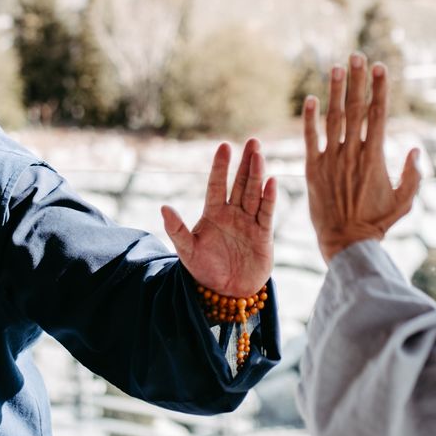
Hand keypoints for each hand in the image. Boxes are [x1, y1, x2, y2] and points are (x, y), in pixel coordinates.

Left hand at [162, 139, 276, 298]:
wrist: (226, 293)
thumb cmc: (204, 270)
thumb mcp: (187, 251)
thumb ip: (177, 230)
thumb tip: (164, 207)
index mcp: (213, 214)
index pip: (216, 185)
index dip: (220, 167)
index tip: (224, 146)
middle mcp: (232, 214)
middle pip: (240, 184)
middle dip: (246, 163)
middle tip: (253, 141)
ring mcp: (249, 223)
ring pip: (253, 194)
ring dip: (257, 175)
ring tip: (259, 155)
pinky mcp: (263, 235)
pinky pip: (266, 214)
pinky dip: (268, 198)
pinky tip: (271, 182)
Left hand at [304, 54, 421, 261]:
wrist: (345, 243)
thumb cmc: (377, 223)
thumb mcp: (404, 202)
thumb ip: (412, 176)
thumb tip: (415, 149)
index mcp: (375, 157)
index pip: (378, 115)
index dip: (379, 89)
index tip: (380, 67)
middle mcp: (352, 153)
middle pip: (356, 109)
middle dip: (357, 80)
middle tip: (357, 56)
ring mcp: (331, 159)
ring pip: (333, 118)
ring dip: (335, 91)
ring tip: (336, 67)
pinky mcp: (312, 169)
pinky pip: (310, 138)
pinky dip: (310, 118)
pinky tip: (311, 99)